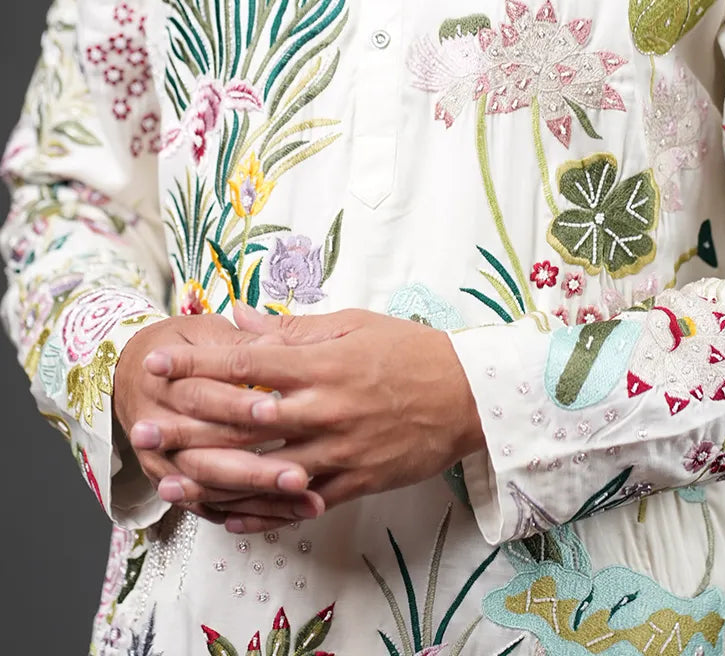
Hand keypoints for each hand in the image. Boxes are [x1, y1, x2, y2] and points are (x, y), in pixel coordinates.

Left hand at [143, 304, 484, 532]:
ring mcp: (339, 451)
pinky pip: (299, 504)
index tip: (161, 363)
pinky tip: (227, 517)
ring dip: (212, 477)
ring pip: (264, 471)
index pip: (247, 363)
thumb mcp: (355, 324)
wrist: (469, 396)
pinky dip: (261, 513)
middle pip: (244, 421)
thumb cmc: (411, 351)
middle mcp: (324, 409)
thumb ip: (294, 328)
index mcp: (323, 364)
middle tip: (144, 425)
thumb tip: (240, 317)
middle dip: (189, 423)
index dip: (198, 364)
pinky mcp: (355, 482)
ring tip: (169, 480)